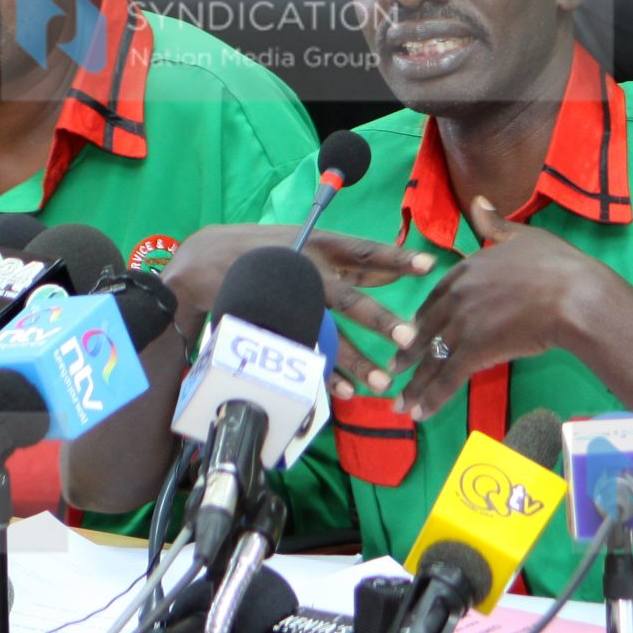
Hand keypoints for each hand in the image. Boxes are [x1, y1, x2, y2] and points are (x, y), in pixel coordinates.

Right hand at [162, 224, 434, 393]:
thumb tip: (392, 273)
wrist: (202, 258)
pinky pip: (303, 352)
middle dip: (381, 319)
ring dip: (357, 358)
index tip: (430, 266)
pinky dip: (324, 373)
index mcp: (320, 243)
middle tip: (409, 338)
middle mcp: (308, 270)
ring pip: (329, 331)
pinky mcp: (273, 323)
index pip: (366, 250)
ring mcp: (290, 299)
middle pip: (350, 297)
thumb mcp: (308, 240)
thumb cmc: (269, 248)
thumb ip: (350, 260)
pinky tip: (345, 391)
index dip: (398, 258)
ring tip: (382, 382)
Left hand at [388, 198, 626, 419]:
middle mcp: (458, 297)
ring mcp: (464, 325)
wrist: (574, 295)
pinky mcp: (475, 351)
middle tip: (393, 371)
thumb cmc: (557, 265)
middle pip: (426, 330)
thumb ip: (495, 224)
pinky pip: (447, 378)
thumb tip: (478, 202)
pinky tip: (420, 414)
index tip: (414, 332)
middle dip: (408, 354)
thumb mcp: (524, 235)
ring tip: (400, 405)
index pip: (436, 297)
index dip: (424, 318)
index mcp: (468, 269)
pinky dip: (432, 398)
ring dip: (414, 385)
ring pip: (432, 359)